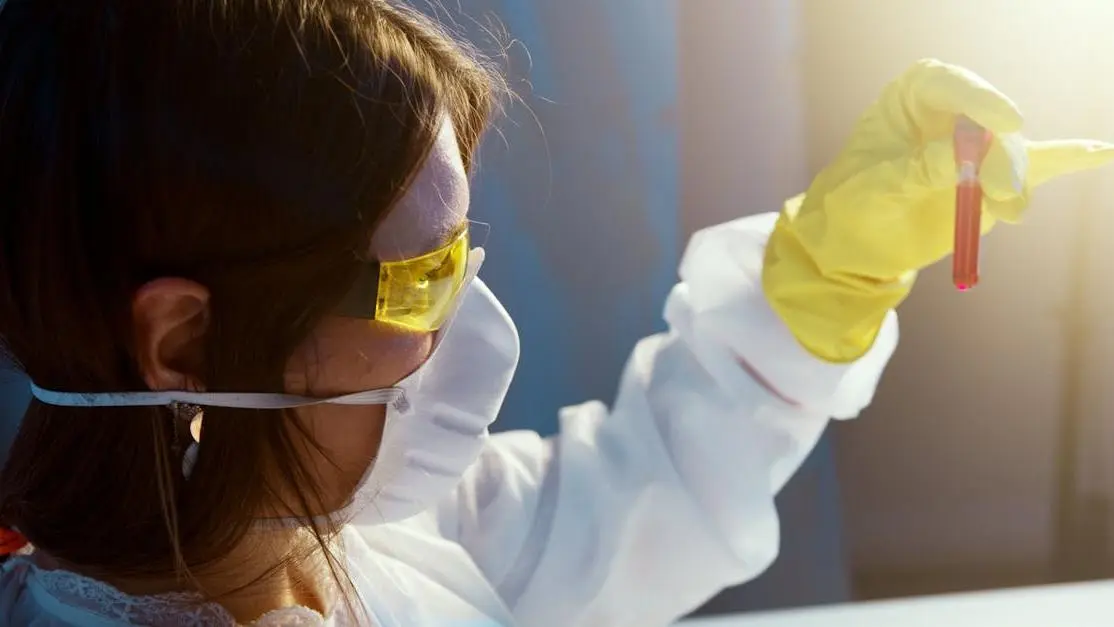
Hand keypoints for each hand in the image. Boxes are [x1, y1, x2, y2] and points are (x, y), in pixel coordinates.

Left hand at [763, 59, 1113, 362]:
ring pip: (1013, 154)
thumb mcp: (873, 189)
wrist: (855, 245)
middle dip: (1001, 158)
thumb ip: (916, 171)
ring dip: (1017, 183)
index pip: (947, 84)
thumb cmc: (851, 205)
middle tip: (1002, 192)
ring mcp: (977, 146)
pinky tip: (1103, 152)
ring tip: (1010, 212)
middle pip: (989, 124)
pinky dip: (1070, 158)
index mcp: (911, 98)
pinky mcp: (994, 179)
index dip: (979, 99)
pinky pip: (1039, 164)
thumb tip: (963, 159)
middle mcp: (951, 113)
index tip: (1006, 122)